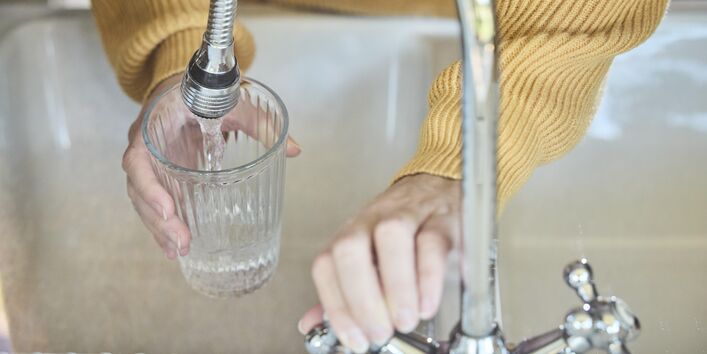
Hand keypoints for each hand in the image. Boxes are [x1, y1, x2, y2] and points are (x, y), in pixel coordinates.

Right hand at [122, 74, 301, 258]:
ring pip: (143, 201)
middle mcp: (144, 147)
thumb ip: (261, 124)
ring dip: (159, 228)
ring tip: (179, 250)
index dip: (148, 186)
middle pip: (139, 189)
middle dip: (158, 220)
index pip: (137, 159)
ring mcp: (150, 163)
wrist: (188, 85)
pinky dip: (163, 225)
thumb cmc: (207, 93)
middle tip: (182, 243)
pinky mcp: (161, 175)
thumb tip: (296, 150)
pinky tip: (174, 248)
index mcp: (154, 126)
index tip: (168, 209)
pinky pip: (155, 202)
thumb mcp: (232, 103)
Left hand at [298, 174, 459, 352]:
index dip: (336, 305)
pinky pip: (433, 241)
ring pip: (392, 238)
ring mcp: (406, 215)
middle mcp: (371, 221)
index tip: (355, 338)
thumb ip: (342, 292)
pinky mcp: (441, 218)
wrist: (437, 187)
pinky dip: (431, 277)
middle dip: (362, 297)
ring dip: (397, 285)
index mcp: (349, 234)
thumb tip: (310, 324)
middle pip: (352, 248)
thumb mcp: (368, 260)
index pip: (326, 265)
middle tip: (380, 331)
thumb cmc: (400, 231)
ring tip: (406, 319)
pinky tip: (429, 303)